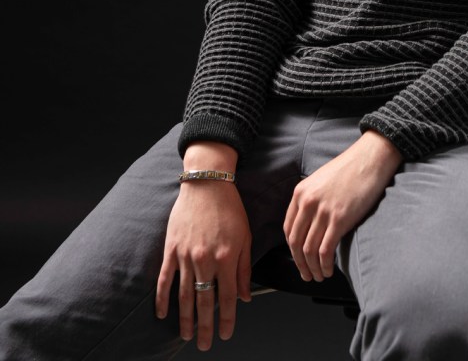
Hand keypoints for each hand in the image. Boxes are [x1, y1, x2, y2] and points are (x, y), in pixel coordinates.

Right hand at [156, 146, 250, 350]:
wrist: (207, 183)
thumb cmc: (229, 208)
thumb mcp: (245, 236)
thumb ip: (244, 269)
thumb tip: (245, 297)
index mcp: (227, 258)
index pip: (227, 298)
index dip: (227, 320)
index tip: (226, 334)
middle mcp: (206, 260)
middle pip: (204, 302)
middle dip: (205, 327)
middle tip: (206, 344)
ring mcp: (186, 255)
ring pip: (184, 295)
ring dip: (185, 319)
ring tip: (187, 335)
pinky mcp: (171, 249)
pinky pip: (165, 279)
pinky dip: (162, 298)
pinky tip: (163, 313)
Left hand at [283, 130, 402, 282]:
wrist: (369, 158)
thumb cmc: (350, 169)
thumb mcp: (321, 181)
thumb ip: (311, 200)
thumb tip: (310, 225)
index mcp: (301, 193)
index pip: (288, 229)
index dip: (292, 249)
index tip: (298, 259)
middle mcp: (308, 202)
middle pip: (296, 242)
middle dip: (300, 264)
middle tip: (307, 274)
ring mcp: (323, 211)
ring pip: (309, 250)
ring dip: (312, 268)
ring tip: (319, 276)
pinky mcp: (340, 219)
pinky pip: (325, 250)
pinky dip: (325, 265)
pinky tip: (329, 270)